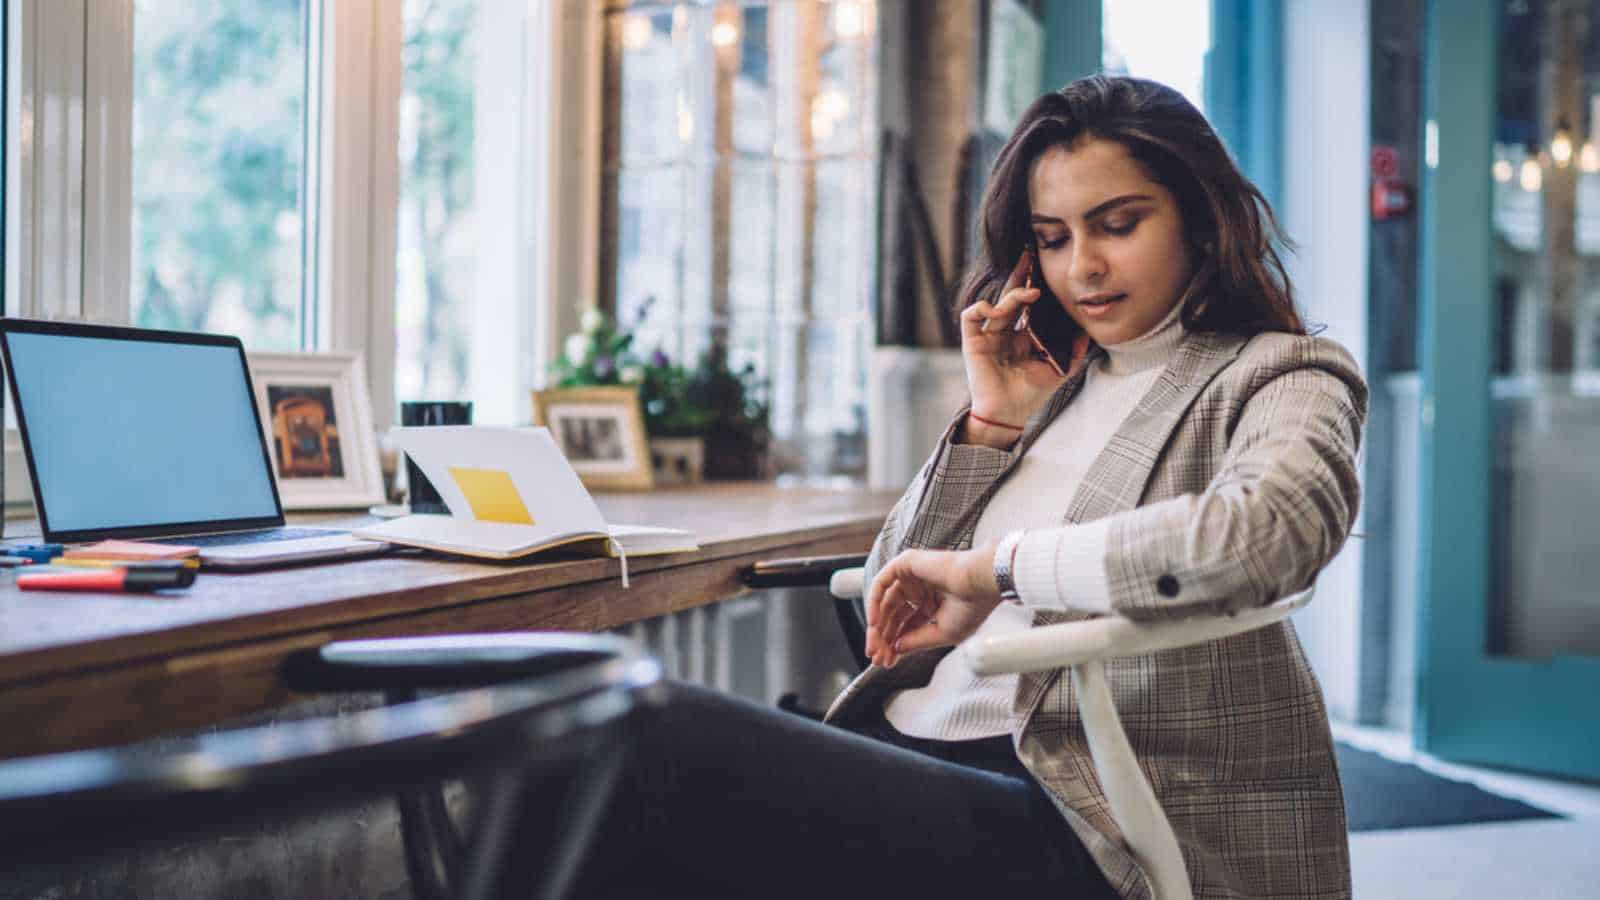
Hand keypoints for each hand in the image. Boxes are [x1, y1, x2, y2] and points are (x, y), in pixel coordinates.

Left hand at [863, 543, 1001, 667]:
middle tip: (877, 656)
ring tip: (875, 645)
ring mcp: (911, 577)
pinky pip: (881, 584)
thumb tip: (896, 648)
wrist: (981, 583)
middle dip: (883, 638)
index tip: (886, 661)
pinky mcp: (905, 564)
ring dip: (877, 625)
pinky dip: (873, 603)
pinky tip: (874, 624)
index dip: (894, 644)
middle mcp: (919, 590)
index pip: (905, 625)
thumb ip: (916, 640)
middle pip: (892, 616)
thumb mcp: (942, 633)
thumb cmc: (973, 606)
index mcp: (932, 604)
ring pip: (884, 602)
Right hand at [960, 252, 1069, 438]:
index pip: (1028, 303)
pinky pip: (971, 316)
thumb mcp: (1060, 369)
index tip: (1045, 266)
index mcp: (1022, 334)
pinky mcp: (972, 342)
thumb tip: (1089, 330)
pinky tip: (996, 311)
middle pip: (1010, 295)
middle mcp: (1004, 331)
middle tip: (1030, 255)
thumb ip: (1074, 351)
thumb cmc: (1031, 393)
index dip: (1034, 285)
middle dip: (1020, 275)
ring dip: (1011, 296)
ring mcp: (987, 335)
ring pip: (996, 304)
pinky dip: (981, 308)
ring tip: (1029, 294)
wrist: (1009, 414)